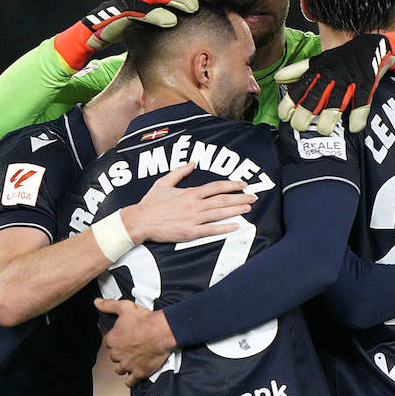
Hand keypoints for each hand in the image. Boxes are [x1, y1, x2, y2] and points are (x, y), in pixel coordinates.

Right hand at [84, 0, 214, 47]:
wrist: (102, 29)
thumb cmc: (135, 21)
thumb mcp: (156, 10)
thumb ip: (173, 6)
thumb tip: (200, 8)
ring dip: (178, 0)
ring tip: (194, 7)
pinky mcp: (125, 12)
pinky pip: (143, 13)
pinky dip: (157, 16)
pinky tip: (171, 21)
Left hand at [95, 298, 176, 386]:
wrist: (162, 331)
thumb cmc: (145, 320)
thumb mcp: (125, 307)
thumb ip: (109, 305)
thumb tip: (97, 302)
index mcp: (112, 340)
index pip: (108, 343)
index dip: (116, 340)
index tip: (123, 338)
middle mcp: (117, 354)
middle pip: (114, 357)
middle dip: (120, 353)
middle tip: (129, 348)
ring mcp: (127, 365)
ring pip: (119, 370)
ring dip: (124, 366)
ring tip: (132, 361)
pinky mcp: (139, 372)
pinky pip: (130, 382)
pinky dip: (131, 380)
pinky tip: (134, 374)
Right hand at [125, 163, 254, 242]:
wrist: (140, 221)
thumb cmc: (151, 203)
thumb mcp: (163, 182)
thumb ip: (179, 172)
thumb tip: (192, 163)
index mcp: (190, 193)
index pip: (215, 187)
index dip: (231, 184)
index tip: (243, 184)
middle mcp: (194, 205)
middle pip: (222, 200)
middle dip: (240, 198)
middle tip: (254, 196)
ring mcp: (193, 219)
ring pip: (219, 213)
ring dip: (236, 210)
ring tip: (248, 208)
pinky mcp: (190, 232)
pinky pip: (211, 230)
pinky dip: (224, 228)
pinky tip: (236, 226)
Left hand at [275, 34, 394, 133]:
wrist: (371, 46)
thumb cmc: (341, 58)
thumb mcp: (318, 61)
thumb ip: (298, 71)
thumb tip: (278, 79)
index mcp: (318, 72)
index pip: (299, 89)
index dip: (288, 104)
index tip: (284, 116)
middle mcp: (331, 76)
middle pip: (313, 98)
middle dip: (303, 115)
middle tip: (299, 127)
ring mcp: (348, 81)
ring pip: (335, 103)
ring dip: (327, 119)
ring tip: (323, 130)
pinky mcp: (366, 85)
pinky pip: (361, 104)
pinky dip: (357, 118)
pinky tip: (353, 127)